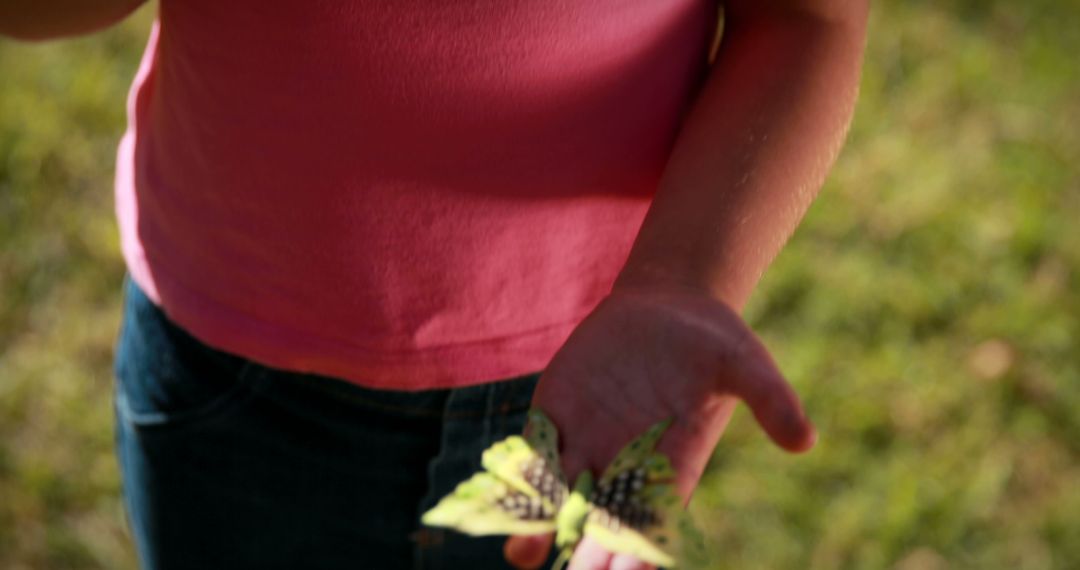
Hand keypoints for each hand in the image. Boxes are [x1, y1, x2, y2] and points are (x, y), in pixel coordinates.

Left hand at [502, 287, 816, 568]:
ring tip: (523, 557)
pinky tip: (504, 504)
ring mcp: (589, 442)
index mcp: (673, 464)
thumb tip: (805, 441)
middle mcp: (626, 464)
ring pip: (562, 497)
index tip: (631, 569)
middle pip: (605, 521)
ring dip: (543, 528)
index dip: (642, 549)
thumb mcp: (745, 365)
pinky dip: (522, 479)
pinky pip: (536, 454)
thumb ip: (771, 400)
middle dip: (590, 552)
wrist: (667, 305)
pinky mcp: (558, 416)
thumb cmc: (713, 341)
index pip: (656, 519)